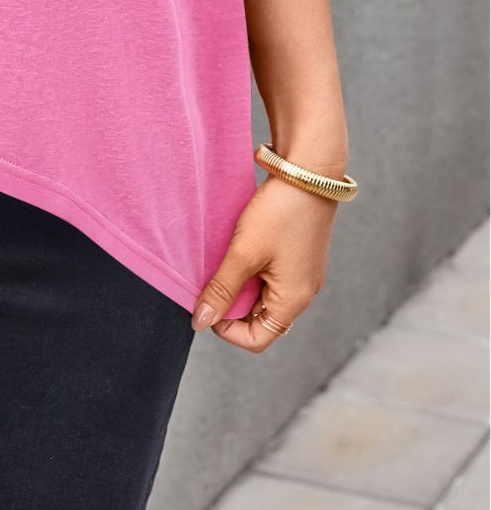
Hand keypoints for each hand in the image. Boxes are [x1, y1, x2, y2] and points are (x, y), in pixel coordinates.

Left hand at [190, 164, 342, 349]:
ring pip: (261, 294)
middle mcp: (302, 292)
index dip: (227, 328)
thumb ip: (222, 289)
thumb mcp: (244, 252)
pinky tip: (236, 246)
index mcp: (293, 300)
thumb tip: (201, 322)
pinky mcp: (296, 254)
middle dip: (231, 302)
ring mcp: (300, 273)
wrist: (309, 170)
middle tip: (211, 276)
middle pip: (259, 317)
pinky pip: (269, 274)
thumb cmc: (280, 212)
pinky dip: (249, 267)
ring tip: (223, 258)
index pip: (257, 338)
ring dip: (239, 283)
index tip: (207, 302)